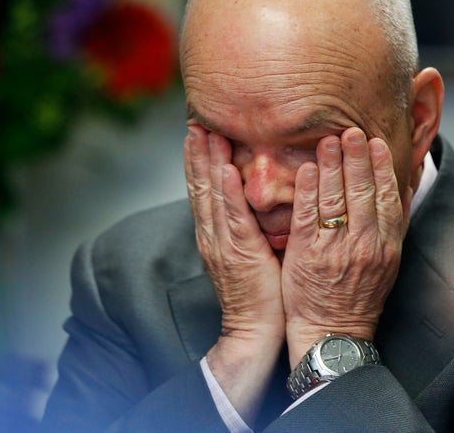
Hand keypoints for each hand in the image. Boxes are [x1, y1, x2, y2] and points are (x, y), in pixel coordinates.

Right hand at [184, 125, 283, 420]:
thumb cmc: (259, 294)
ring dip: (206, 161)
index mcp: (215, 235)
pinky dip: (225, 190)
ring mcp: (221, 242)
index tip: (197, 133)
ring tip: (203, 132)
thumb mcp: (248, 254)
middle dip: (197, 153)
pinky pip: (230, 215)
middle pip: (200, 186)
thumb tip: (256, 202)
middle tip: (195, 122)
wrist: (252, 331)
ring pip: (210, 194)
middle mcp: (212, 234)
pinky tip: (224, 168)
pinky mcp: (238, 252)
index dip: (198, 161)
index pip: (203, 190)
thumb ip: (247, 227)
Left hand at [281, 127, 411, 366]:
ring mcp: (335, 249)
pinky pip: (308, 217)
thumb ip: (394, 223)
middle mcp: (364, 245)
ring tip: (329, 140)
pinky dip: (308, 191)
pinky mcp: (308, 255)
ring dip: (332, 167)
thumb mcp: (389, 260)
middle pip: (362, 193)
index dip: (382, 167)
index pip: (387, 198)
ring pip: (335, 200)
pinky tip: (307, 169)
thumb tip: (404, 184)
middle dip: (357, 158)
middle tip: (352, 130)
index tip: (377, 143)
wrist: (333, 332)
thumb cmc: (359, 295)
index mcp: (386, 245)